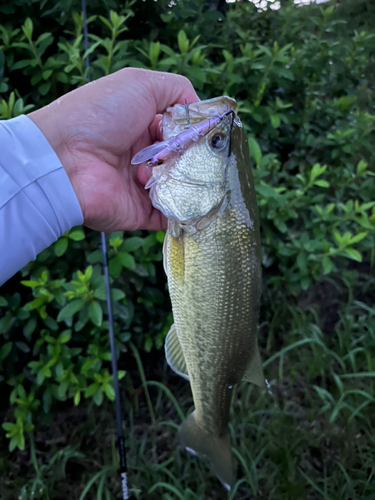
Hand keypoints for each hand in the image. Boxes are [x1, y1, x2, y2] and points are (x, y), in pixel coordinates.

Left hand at [28, 68, 198, 231]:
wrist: (65, 159)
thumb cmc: (99, 115)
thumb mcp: (139, 84)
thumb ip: (175, 89)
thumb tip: (201, 111)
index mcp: (141, 127)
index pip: (179, 131)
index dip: (193, 131)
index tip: (205, 133)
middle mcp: (142, 157)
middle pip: (183, 161)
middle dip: (194, 158)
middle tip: (192, 156)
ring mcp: (141, 187)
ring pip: (181, 187)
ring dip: (186, 180)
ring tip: (173, 172)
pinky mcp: (140, 213)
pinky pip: (170, 215)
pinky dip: (184, 210)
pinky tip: (194, 200)